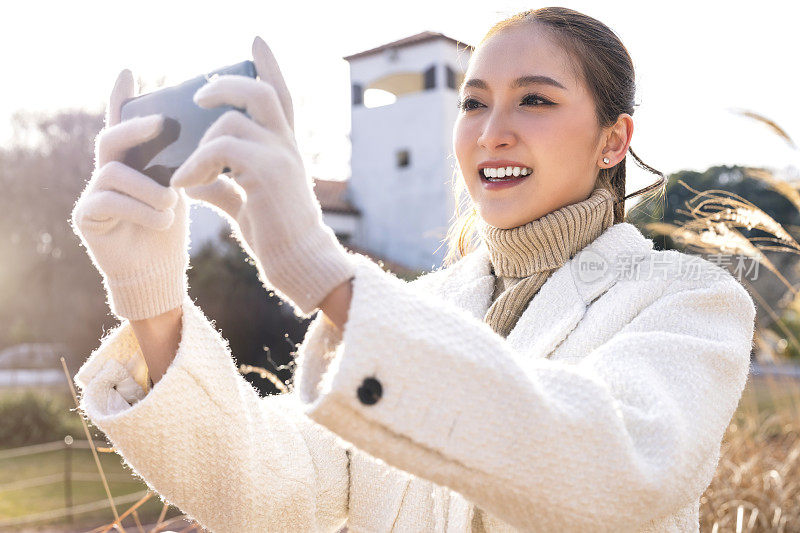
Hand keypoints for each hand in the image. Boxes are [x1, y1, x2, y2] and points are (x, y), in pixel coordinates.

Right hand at [70, 69, 189, 320]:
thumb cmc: (168, 225)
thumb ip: (180, 159)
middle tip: (163, 124)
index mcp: (130, 159)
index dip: (121, 97)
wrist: (158, 270)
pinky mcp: (87, 216)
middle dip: (138, 129)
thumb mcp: (179, 187)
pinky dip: (142, 210)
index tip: (129, 71)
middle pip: (113, 137)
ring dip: (150, 187)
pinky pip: (109, 201)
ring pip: (114, 172)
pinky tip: (164, 220)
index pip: (121, 122)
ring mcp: (93, 192)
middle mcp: (107, 170)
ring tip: (172, 203)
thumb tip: (208, 132)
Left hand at [170, 36, 353, 317]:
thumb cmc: (276, 236)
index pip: (281, 96)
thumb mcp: (247, 204)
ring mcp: (280, 157)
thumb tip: (188, 180)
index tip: (256, 39)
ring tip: (184, 174)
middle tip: (198, 95)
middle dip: (226, 84)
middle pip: (260, 92)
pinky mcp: (267, 173)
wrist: (301, 263)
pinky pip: (221, 150)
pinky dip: (196, 166)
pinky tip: (184, 187)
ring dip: (198, 145)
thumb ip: (221, 186)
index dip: (270, 65)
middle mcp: (286, 146)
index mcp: (284, 149)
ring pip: (230, 121)